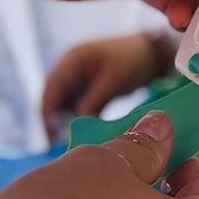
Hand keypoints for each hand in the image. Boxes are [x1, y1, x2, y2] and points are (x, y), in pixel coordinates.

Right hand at [41, 32, 176, 138]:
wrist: (151, 52)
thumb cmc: (133, 59)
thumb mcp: (113, 80)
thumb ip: (94, 101)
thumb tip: (78, 124)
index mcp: (72, 60)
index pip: (51, 90)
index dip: (48, 113)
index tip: (51, 136)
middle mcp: (69, 69)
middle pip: (53, 98)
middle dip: (54, 121)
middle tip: (58, 145)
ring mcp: (77, 78)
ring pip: (63, 104)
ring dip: (65, 121)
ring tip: (70, 143)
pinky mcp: (86, 88)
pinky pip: (76, 106)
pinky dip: (77, 119)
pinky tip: (82, 134)